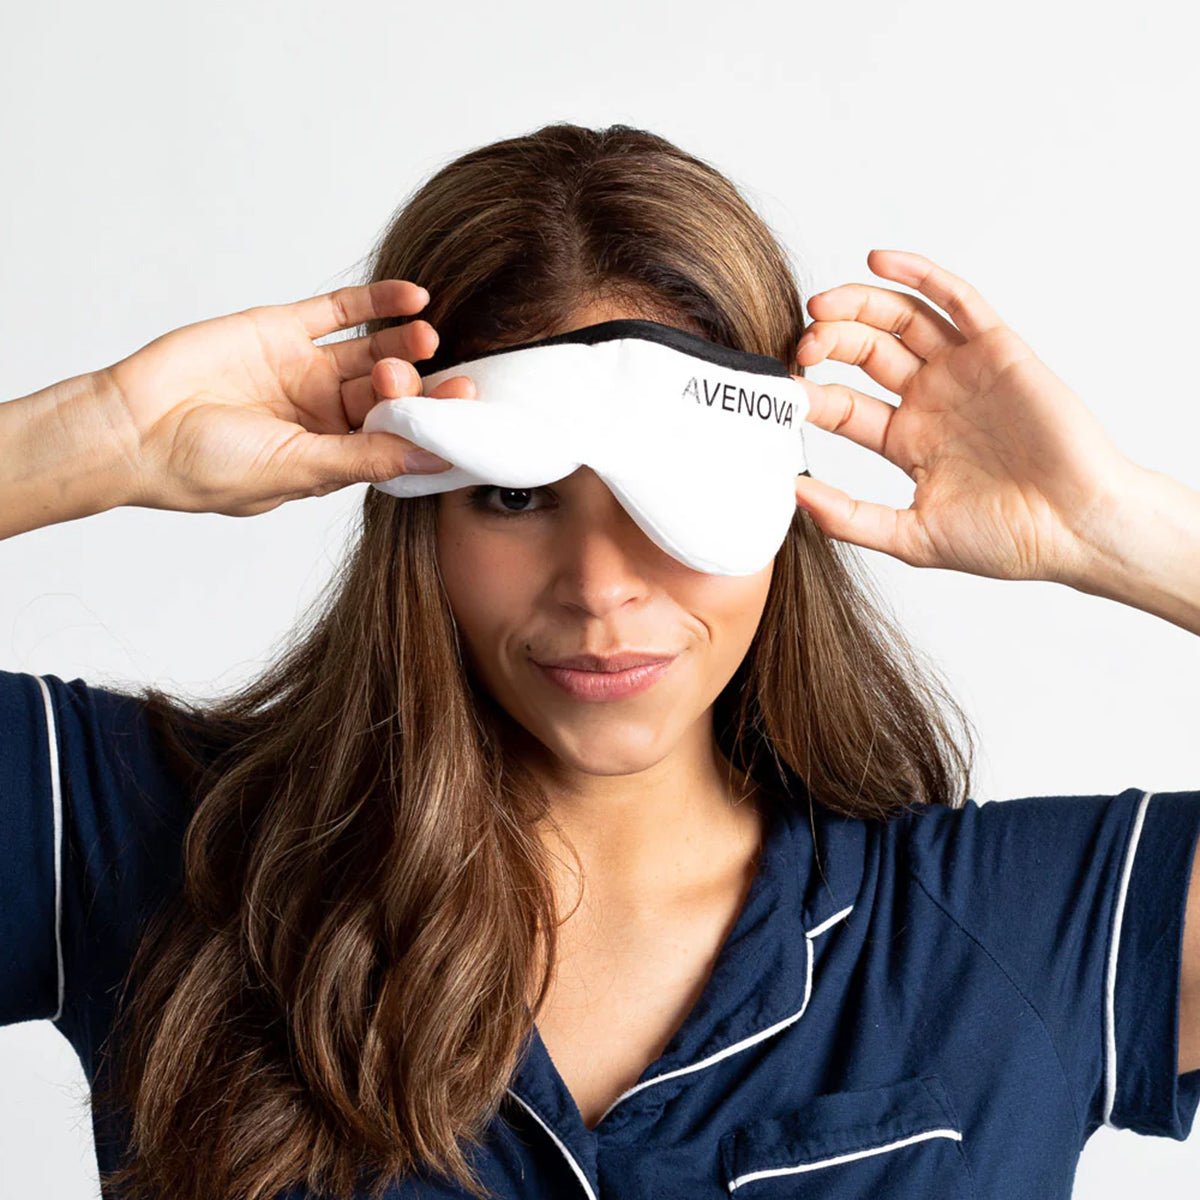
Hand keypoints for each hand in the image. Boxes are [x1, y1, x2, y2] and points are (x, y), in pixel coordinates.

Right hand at [101, 280, 476, 516]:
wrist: (131, 427)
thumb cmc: (203, 467)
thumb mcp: (296, 468)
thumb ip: (366, 457)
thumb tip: (433, 458)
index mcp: (330, 457)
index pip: (396, 440)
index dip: (430, 427)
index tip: (465, 416)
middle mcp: (323, 415)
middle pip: (388, 394)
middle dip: (414, 386)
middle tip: (436, 378)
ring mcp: (304, 370)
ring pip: (370, 351)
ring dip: (403, 343)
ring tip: (428, 336)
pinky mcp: (281, 330)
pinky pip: (338, 311)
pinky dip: (376, 301)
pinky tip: (413, 297)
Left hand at [790, 250, 1138, 584]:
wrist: (1077, 529)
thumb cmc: (1005, 540)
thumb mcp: (912, 537)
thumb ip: (849, 517)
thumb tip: (791, 495)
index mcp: (905, 441)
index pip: (842, 406)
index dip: (809, 395)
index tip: (780, 393)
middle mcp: (929, 400)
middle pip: (864, 353)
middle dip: (828, 342)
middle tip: (803, 345)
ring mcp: (962, 371)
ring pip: (900, 320)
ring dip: (859, 304)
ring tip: (824, 306)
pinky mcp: (998, 349)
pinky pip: (955, 300)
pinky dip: (919, 276)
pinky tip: (879, 262)